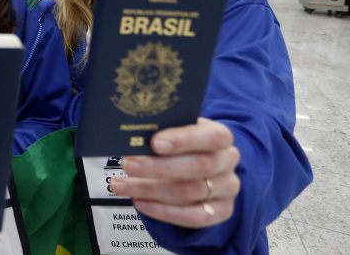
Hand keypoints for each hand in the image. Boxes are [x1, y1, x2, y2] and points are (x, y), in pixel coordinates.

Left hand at [110, 117, 240, 228]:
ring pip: (190, 192)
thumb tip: (134, 140)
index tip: (154, 143)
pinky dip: (163, 211)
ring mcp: (228, 188)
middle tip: (128, 165)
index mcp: (220, 135)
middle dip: (158, 167)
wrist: (195, 163)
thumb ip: (161, 133)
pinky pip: (194, 217)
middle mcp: (228, 161)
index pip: (212, 137)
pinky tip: (140, 202)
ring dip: (150, 190)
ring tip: (121, 185)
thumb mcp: (173, 131)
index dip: (184, 140)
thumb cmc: (179, 143)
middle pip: (199, 166)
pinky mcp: (221, 211)